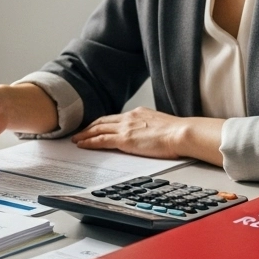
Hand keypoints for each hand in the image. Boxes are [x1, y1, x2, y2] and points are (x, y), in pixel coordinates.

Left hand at [72, 108, 222, 164]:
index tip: (95, 126)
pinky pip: (101, 140)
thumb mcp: (161, 126)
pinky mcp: (124, 139)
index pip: (115, 118)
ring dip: (85, 134)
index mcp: (138, 113)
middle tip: (80, 132)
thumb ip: (150, 128)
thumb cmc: (178, 133)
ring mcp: (126, 128)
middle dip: (90, 127)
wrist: (182, 133)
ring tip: (76, 139)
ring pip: (98, 129)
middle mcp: (129, 117)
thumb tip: (149, 135)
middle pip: (103, 121)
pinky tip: (83, 144)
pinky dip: (90, 142)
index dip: (103, 122)